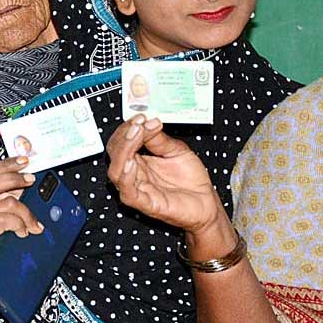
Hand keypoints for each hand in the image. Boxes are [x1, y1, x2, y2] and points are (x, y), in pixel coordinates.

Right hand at [0, 157, 42, 253]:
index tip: (25, 161)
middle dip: (15, 180)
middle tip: (31, 180)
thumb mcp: (7, 202)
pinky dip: (19, 224)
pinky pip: (4, 221)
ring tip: (33, 222)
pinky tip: (23, 231)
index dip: (8, 164)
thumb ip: (14, 185)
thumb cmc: (3, 230)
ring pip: (6, 203)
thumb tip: (28, 165)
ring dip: (26, 212)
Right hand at [106, 115, 227, 236]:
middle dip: (124, 136)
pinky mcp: (145, 204)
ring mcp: (137, 189)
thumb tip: (147, 123)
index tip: (141, 118)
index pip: (122, 142)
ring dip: (123, 151)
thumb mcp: (177, 151)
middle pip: (115, 153)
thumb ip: (160, 139)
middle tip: (138, 124)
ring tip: (136, 136)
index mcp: (139, 160)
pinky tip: (132, 163)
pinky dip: (126, 177)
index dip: (128, 128)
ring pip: (116, 172)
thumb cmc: (191, 181)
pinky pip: (128, 192)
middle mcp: (134, 174)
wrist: (207, 204)